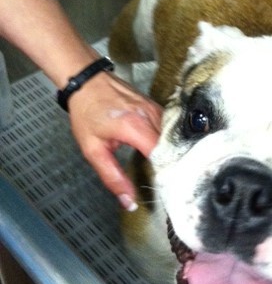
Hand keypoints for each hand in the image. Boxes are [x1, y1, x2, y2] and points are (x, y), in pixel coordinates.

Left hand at [67, 71, 161, 209]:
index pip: (162, 156)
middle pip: (171, 147)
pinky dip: (167, 142)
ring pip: (172, 137)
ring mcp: (156, 108)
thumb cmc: (87, 114)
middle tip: (171, 187)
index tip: (168, 192)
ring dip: (171, 154)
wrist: (87, 81)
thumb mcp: (93, 150)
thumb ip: (112, 177)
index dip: (167, 175)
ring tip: (168, 173)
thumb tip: (129, 202)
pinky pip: (167, 128)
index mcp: (135, 127)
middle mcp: (151, 115)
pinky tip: (163, 153)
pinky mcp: (156, 106)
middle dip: (172, 167)